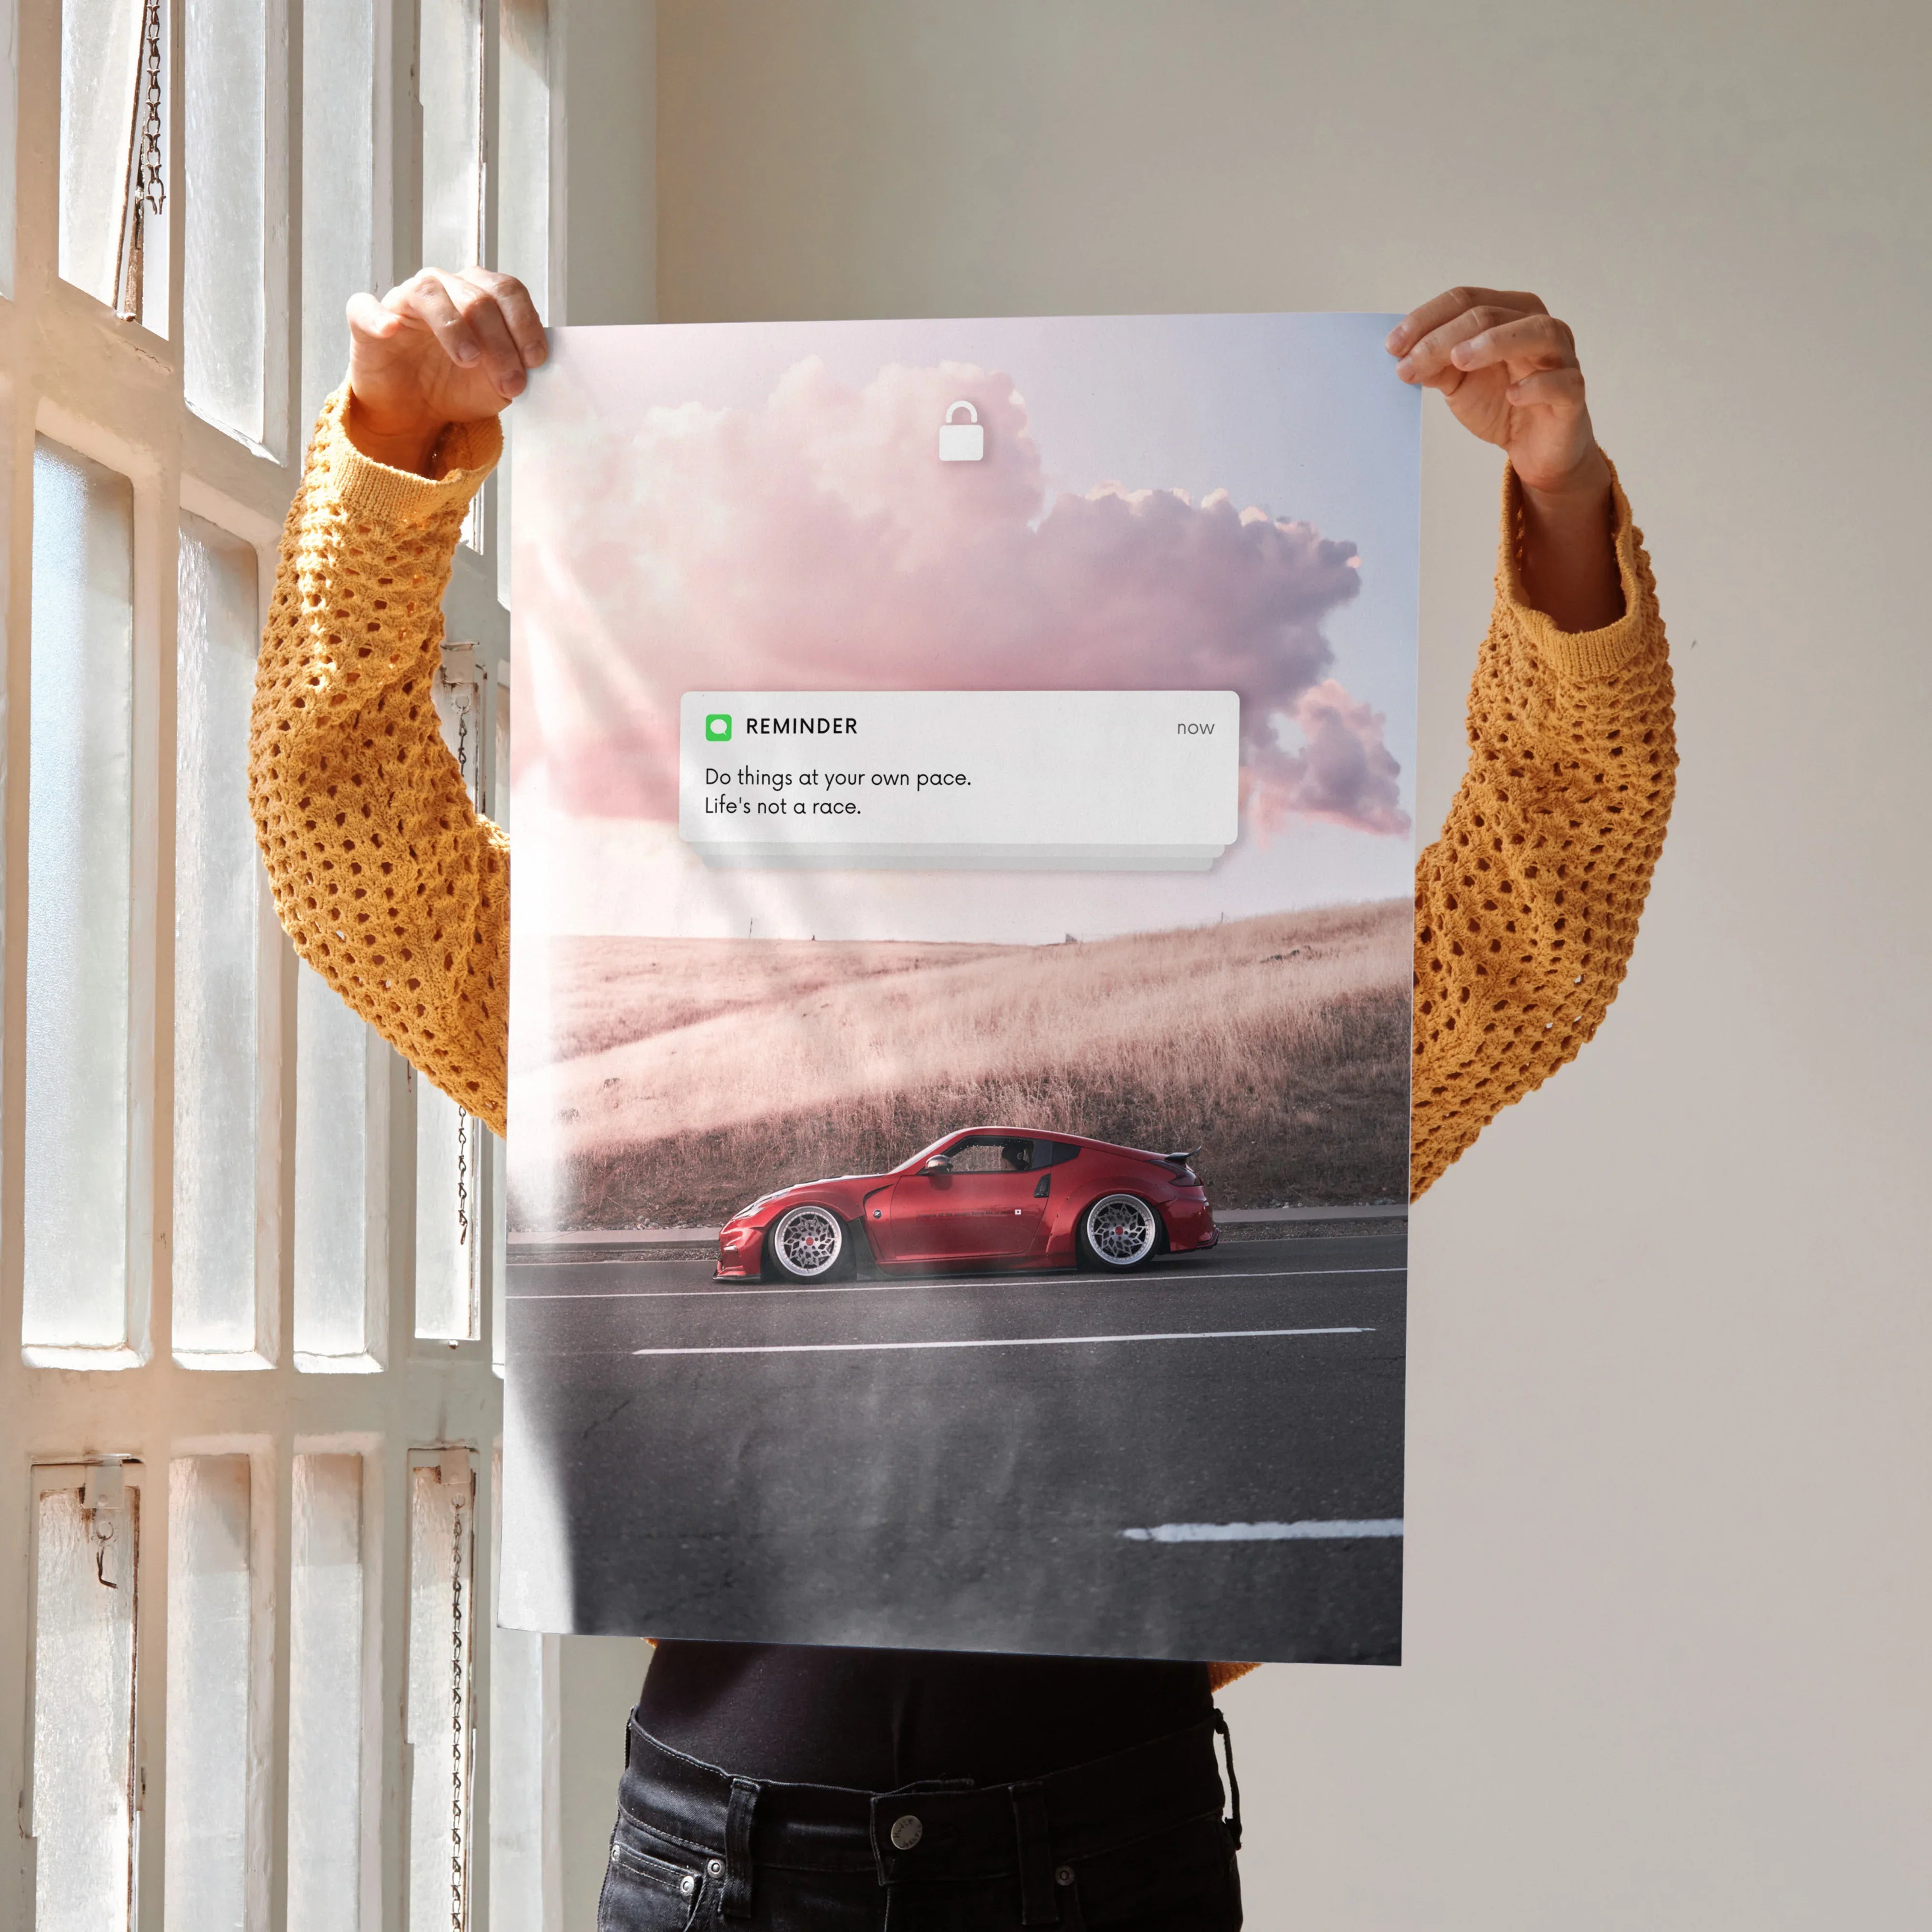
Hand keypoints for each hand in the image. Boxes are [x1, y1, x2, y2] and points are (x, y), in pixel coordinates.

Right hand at [344, 268, 546, 474]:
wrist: (414, 412)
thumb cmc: (457, 387)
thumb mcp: (497, 384)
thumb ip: (518, 368)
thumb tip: (537, 364)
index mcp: (478, 295)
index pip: (507, 291)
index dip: (525, 323)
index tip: (536, 360)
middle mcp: (443, 288)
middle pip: (476, 297)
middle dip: (500, 342)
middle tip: (511, 383)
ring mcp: (404, 301)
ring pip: (429, 293)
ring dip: (454, 327)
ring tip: (469, 360)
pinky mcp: (367, 320)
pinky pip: (366, 307)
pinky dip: (378, 317)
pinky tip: (391, 330)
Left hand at [1389, 287, 1621, 628]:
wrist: (1534, 448)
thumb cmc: (1500, 403)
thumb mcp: (1458, 383)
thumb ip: (1436, 365)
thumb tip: (1403, 355)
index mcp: (1508, 313)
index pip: (1465, 300)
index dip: (1426, 319)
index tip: (1392, 346)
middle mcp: (1538, 326)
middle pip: (1490, 314)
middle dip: (1444, 337)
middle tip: (1409, 363)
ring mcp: (1561, 357)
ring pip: (1535, 332)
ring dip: (1494, 342)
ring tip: (1458, 360)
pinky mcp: (1572, 393)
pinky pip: (1561, 382)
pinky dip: (1536, 385)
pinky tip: (1512, 394)